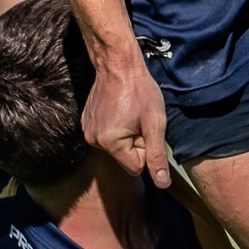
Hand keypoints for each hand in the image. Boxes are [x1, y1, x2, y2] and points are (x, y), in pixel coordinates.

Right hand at [82, 51, 171, 188]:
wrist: (118, 64)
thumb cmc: (140, 91)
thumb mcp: (155, 124)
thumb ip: (157, 156)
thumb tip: (162, 184)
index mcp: (110, 143)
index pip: (136, 167)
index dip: (146, 149)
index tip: (145, 129)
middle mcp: (94, 141)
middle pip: (125, 157)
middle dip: (136, 142)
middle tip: (139, 119)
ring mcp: (88, 131)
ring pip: (117, 147)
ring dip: (127, 134)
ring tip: (129, 112)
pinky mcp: (86, 123)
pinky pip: (108, 136)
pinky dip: (117, 126)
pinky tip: (120, 109)